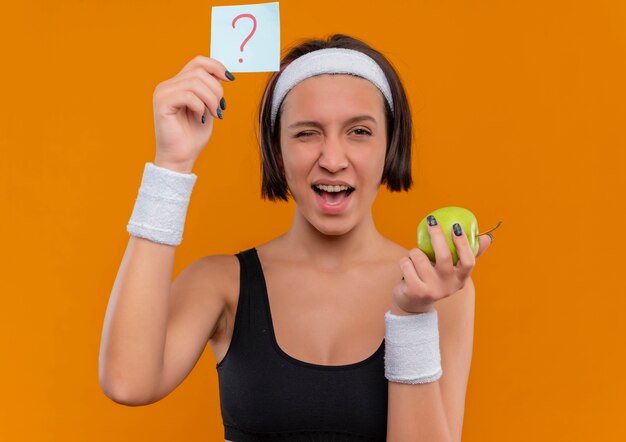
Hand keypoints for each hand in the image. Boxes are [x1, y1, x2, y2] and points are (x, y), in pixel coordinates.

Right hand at [152, 56, 233, 171]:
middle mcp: (168, 85)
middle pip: (199, 71)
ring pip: (195, 82)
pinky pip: (188, 95)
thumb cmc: (193, 136)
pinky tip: (201, 118)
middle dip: (217, 90)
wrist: (181, 157)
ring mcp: (163, 93)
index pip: (198, 62)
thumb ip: (211, 90)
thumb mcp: (208, 108)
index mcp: (178, 84)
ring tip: (214, 114)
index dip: (216, 66)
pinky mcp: (162, 103)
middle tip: (220, 109)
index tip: (230, 79)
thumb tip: (223, 74)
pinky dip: (200, 106)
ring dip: (211, 99)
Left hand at [391, 218, 492, 314]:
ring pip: (419, 256)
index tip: (456, 227)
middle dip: (436, 235)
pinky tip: (407, 268)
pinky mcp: (415, 291)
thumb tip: (488, 238)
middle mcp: (448, 286)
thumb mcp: (451, 271)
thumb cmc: (434, 280)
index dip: (463, 244)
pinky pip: (406, 264)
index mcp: (460, 279)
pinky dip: (405, 261)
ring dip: (414, 252)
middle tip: (431, 220)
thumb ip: (467, 255)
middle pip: (444, 256)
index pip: (468, 262)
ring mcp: (432, 290)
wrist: (413, 304)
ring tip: (414, 258)